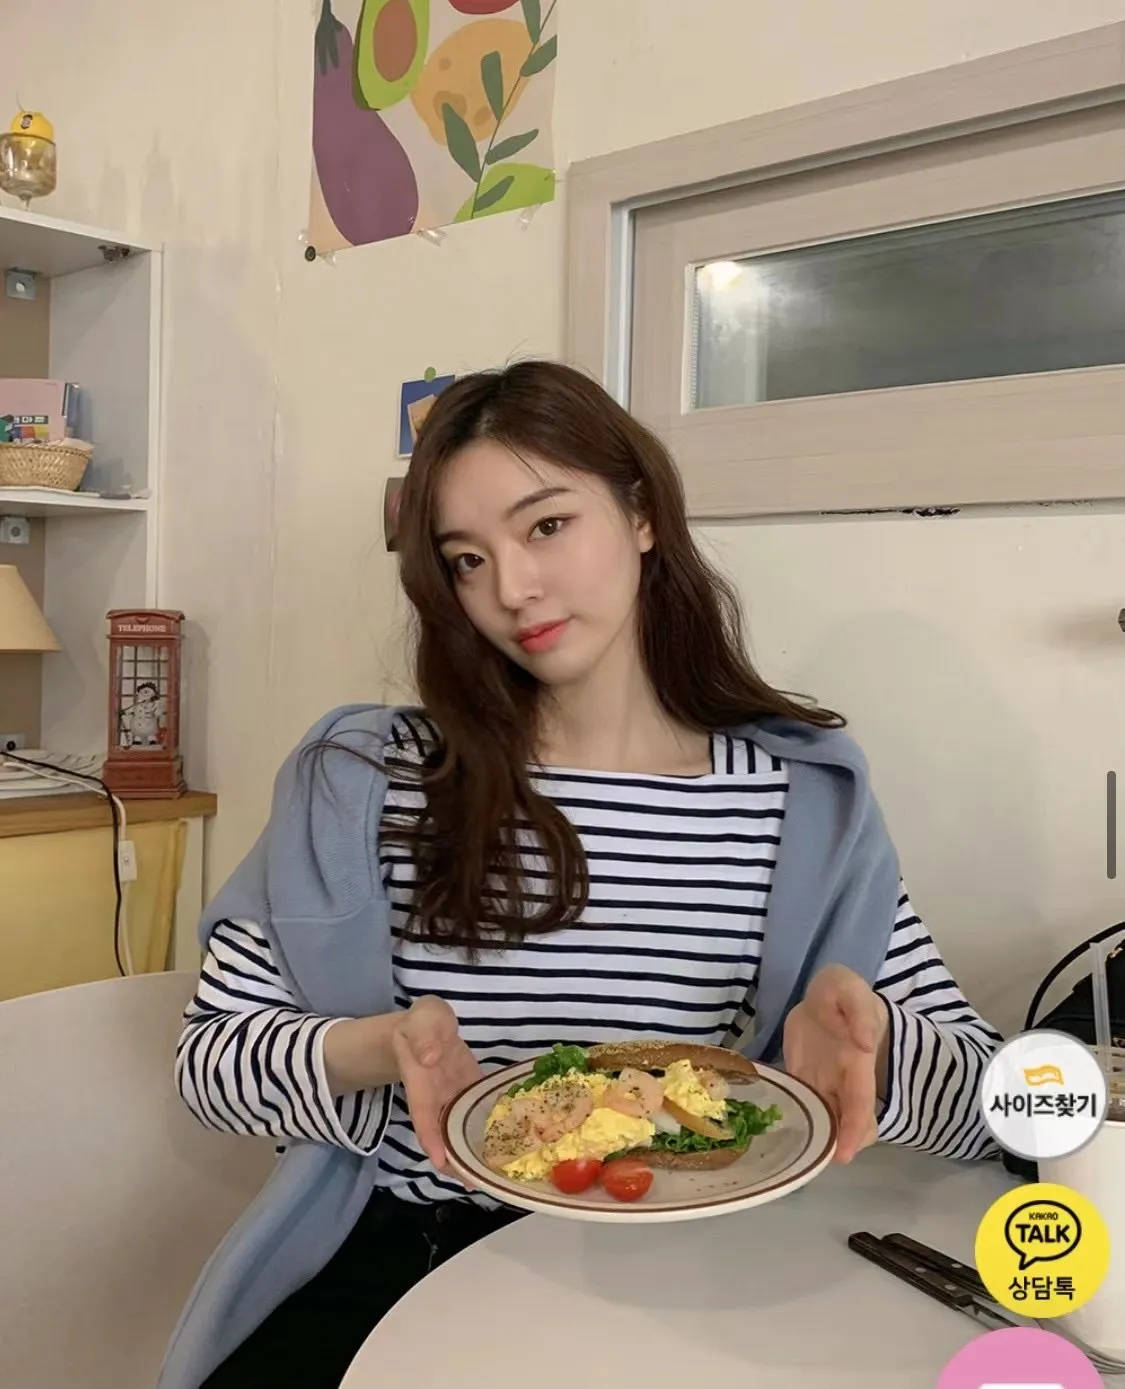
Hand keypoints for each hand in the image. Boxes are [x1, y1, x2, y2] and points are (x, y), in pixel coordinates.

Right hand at [392, 995, 482, 1173]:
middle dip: (454, 1162)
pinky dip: (488, 1131)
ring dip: (471, 1154)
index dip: (431, 1139)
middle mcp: (438, 1097)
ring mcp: (455, 1097)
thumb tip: (431, 1056)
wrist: (428, 1026)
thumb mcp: (423, 1018)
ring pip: (461, 1131)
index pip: (423, 1115)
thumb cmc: (422, 1022)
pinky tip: (504, 1148)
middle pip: (442, 1135)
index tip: (440, 1161)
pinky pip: (479, 1114)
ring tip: (490, 1178)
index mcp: (422, 1082)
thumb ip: (426, 1035)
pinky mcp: (471, 1091)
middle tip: (474, 1185)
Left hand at [782, 964, 889, 1163]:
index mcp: (857, 1063)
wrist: (825, 997)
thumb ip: (857, 1010)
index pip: (860, 1103)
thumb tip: (864, 1043)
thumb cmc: (840, 993)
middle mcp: (842, 1081)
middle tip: (819, 1163)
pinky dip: (800, 1124)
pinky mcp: (803, 1082)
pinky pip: (804, 1108)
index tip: (845, 1155)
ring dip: (822, 1140)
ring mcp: (822, 1084)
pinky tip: (784, 1134)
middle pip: (849, 1123)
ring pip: (829, 1122)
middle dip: (842, 1145)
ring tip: (801, 1156)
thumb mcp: (847, 988)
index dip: (855, 1130)